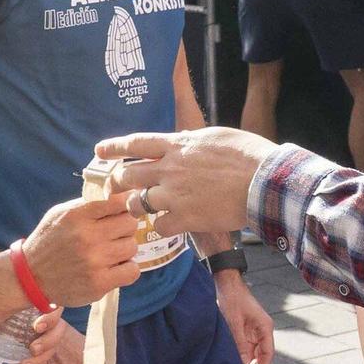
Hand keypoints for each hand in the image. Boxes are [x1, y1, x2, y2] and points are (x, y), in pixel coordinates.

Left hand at [19, 308, 66, 363]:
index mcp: (36, 305)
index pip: (53, 307)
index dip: (50, 318)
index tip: (37, 327)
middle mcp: (45, 320)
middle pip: (57, 330)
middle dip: (47, 342)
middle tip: (32, 349)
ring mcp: (44, 337)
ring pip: (51, 349)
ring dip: (40, 360)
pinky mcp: (40, 353)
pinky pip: (43, 363)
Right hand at [20, 196, 140, 307]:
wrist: (31, 277)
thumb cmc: (50, 241)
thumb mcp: (61, 214)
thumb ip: (89, 203)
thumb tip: (122, 194)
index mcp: (77, 215)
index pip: (118, 201)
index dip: (126, 204)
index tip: (123, 210)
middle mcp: (86, 236)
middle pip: (130, 224)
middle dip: (125, 228)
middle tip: (114, 234)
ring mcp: (94, 261)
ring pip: (132, 246)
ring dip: (125, 249)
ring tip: (110, 252)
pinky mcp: (99, 283)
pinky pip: (132, 271)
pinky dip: (127, 269)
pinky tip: (114, 268)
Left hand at [93, 127, 280, 237]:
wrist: (264, 181)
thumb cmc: (248, 155)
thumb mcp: (216, 136)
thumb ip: (193, 140)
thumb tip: (183, 138)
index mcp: (177, 145)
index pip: (136, 143)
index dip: (114, 147)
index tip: (100, 150)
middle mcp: (169, 169)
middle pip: (128, 175)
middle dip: (117, 182)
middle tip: (114, 188)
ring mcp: (174, 195)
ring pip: (138, 203)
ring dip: (137, 207)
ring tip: (140, 210)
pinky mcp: (185, 218)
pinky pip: (159, 226)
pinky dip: (161, 226)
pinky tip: (169, 225)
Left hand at [216, 273, 274, 363]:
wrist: (226, 283)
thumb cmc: (232, 299)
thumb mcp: (234, 323)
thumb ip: (239, 344)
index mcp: (265, 327)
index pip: (267, 354)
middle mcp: (262, 330)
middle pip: (261, 356)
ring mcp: (254, 331)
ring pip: (253, 353)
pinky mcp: (245, 330)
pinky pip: (246, 347)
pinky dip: (242, 357)